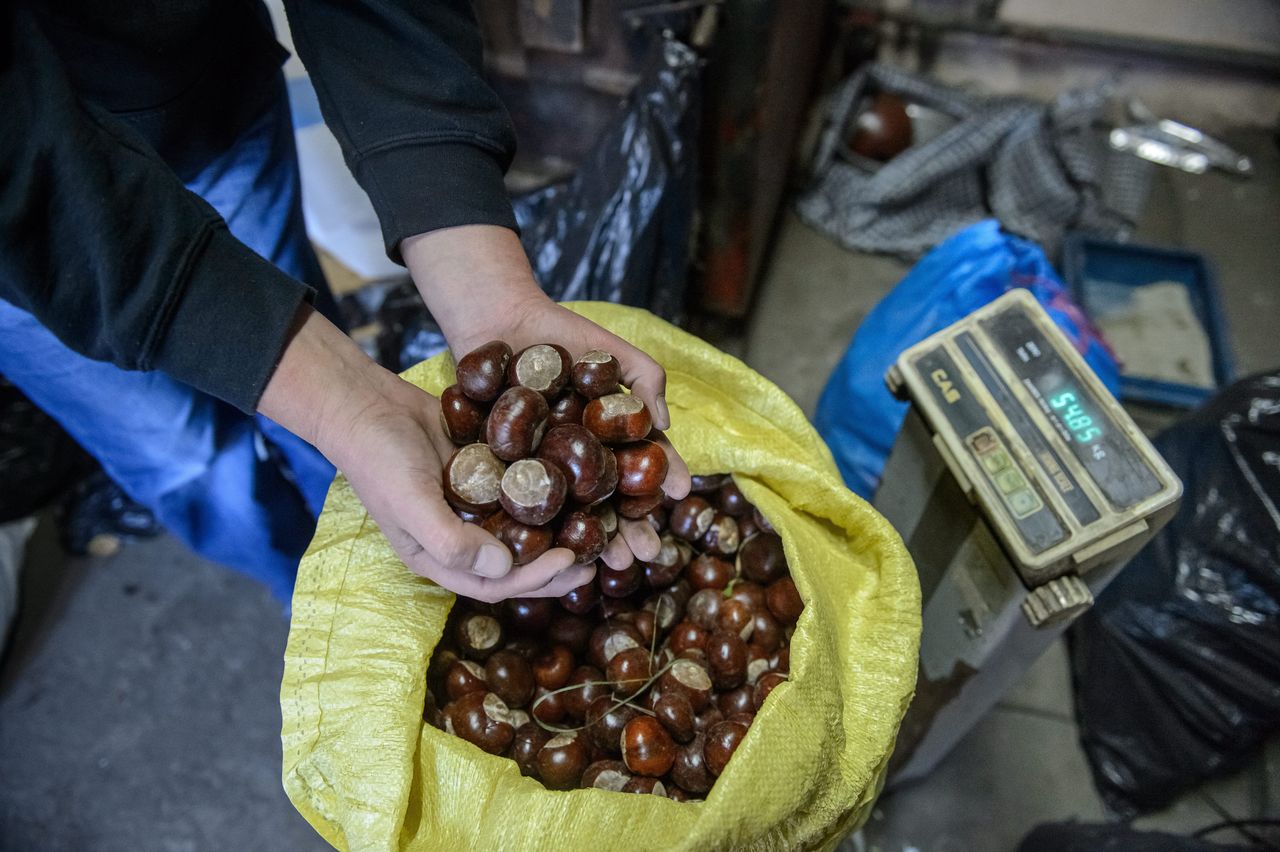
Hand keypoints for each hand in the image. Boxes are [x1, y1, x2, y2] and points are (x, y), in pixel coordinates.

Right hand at [259, 305, 594, 601]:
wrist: (365, 403)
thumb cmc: (380, 459)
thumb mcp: (410, 504)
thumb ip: (452, 541)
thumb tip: (504, 566)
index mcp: (438, 557)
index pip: (494, 583)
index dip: (534, 579)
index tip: (571, 562)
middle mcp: (459, 536)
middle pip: (515, 562)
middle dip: (554, 566)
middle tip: (595, 558)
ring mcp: (473, 504)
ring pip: (521, 527)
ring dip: (554, 531)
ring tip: (592, 527)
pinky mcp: (483, 472)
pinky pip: (518, 489)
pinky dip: (543, 492)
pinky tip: (574, 485)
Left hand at [402, 225, 691, 569]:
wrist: (499, 320)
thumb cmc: (561, 334)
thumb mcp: (612, 353)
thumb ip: (645, 380)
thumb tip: (665, 425)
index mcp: (606, 440)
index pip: (639, 469)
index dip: (660, 484)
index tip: (678, 497)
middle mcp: (576, 463)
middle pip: (608, 504)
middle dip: (629, 531)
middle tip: (642, 553)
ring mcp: (540, 471)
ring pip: (570, 514)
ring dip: (592, 541)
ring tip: (608, 561)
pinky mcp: (502, 473)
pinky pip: (521, 505)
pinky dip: (538, 529)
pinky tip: (555, 547)